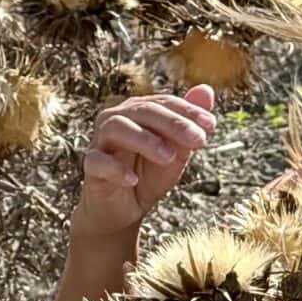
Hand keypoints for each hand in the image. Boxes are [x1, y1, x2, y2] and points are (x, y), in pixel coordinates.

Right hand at [74, 84, 216, 237]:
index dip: (188, 111)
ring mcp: (100, 141)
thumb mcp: (176, 151)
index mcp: (138, 111)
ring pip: (118, 128)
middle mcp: (116, 119)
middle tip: (198, 140)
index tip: (211, 125)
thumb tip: (207, 91)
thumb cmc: (149, 175)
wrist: (125, 210)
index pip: (164, 103)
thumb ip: (188, 124)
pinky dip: (116, 169)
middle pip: (143, 111)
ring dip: (145, 140)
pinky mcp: (90, 165)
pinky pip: (98, 161)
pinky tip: (133, 180)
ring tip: (168, 158)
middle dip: (173, 124)